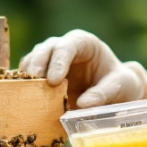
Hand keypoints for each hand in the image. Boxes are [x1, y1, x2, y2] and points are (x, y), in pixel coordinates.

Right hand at [18, 30, 143, 107]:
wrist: (116, 91)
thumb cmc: (120, 82)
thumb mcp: (121, 86)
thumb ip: (104, 93)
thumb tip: (83, 104)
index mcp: (83, 43)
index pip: (67, 46)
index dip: (58, 61)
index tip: (54, 81)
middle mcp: (63, 48)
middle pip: (44, 50)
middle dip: (37, 66)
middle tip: (33, 84)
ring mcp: (50, 61)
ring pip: (32, 62)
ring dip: (28, 78)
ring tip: (26, 94)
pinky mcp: (44, 77)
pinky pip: (30, 79)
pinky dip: (26, 88)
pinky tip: (25, 100)